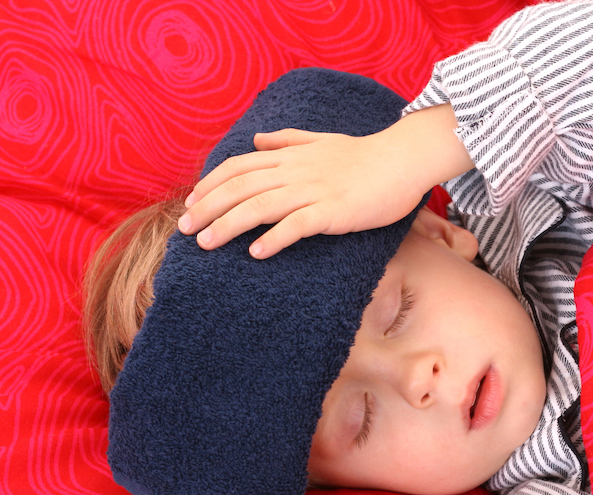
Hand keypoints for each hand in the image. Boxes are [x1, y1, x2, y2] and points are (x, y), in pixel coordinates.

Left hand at [177, 105, 472, 258]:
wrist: (403, 159)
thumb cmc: (367, 154)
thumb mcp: (322, 140)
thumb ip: (288, 140)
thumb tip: (258, 140)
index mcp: (291, 156)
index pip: (238, 167)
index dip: (211, 184)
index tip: (191, 204)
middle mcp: (295, 172)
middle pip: (240, 188)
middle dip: (208, 209)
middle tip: (186, 230)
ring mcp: (314, 191)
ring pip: (260, 207)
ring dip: (229, 226)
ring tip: (207, 245)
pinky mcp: (334, 211)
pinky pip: (298, 225)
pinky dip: (275, 238)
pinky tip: (257, 253)